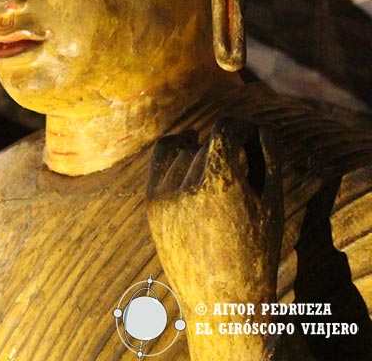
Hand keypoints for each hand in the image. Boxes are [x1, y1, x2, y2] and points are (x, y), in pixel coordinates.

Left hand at [147, 118, 282, 306]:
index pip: (224, 129)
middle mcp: (187, 187)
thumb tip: (258, 126)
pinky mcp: (151, 204)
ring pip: (186, 153)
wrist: (220, 299)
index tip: (252, 131)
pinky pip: (161, 161)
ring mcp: (164, 196)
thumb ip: (268, 159)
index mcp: (222, 185)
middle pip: (208, 145)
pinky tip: (188, 145)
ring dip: (204, 156)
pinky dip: (176, 151)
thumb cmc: (257, 250)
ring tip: (223, 177)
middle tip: (245, 163)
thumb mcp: (272, 204)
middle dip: (227, 148)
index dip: (242, 125)